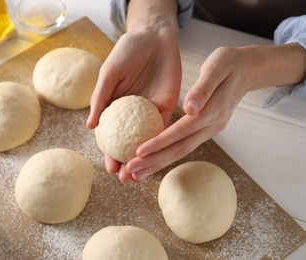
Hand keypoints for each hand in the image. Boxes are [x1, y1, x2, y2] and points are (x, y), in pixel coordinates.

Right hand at [86, 23, 181, 183]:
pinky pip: (163, 128)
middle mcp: (131, 114)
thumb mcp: (110, 73)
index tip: (109, 169)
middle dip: (127, 164)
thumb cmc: (127, 51)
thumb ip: (101, 98)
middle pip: (128, 144)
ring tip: (141, 177)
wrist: (154, 36)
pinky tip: (158, 158)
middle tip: (126, 180)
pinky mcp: (166, 107)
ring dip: (144, 160)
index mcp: (114, 107)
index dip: (109, 153)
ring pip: (146, 142)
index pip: (111, 136)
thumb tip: (90, 126)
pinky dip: (161, 143)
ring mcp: (148, 112)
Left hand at [127, 47, 256, 181]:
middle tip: (131, 171)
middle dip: (154, 161)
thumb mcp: (217, 66)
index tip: (139, 152)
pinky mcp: (205, 130)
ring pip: (181, 151)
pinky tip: (151, 159)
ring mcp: (210, 130)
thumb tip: (189, 108)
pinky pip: (183, 146)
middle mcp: (211, 126)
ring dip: (158, 163)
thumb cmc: (230, 63)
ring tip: (136, 173)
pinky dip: (166, 155)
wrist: (247, 70)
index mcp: (212, 112)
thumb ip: (203, 88)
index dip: (159, 143)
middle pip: (179, 149)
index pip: (180, 132)